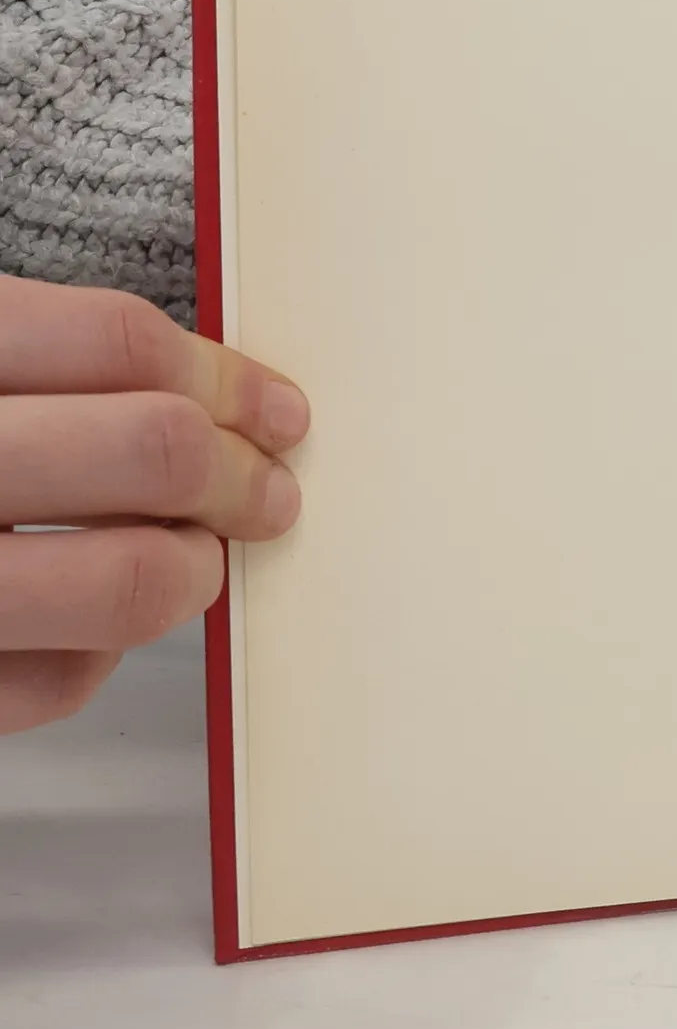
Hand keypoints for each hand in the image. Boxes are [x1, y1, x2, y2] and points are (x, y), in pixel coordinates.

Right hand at [0, 276, 308, 733]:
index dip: (228, 379)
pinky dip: (101, 656)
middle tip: (268, 488)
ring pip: (123, 581)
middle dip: (239, 475)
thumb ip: (46, 364)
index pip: (120, 343)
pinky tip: (85, 624)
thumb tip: (220, 406)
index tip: (278, 411)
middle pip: (150, 450)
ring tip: (199, 556)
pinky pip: (53, 686)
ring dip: (194, 570)